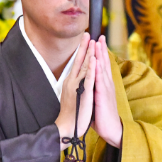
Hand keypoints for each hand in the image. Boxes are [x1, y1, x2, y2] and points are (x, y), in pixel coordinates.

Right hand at [55, 33, 94, 149]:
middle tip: (86, 34)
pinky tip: (94, 60)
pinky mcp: (84, 94)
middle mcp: (73, 83)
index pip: (77, 64)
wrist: (67, 128)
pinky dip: (91, 69)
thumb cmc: (71, 114)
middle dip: (83, 47)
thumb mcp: (73, 97)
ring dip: (88, 54)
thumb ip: (76, 87)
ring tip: (92, 41)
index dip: (81, 52)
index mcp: (72, 83)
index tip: (85, 41)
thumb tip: (77, 80)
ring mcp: (78, 88)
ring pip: (84, 68)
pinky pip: (88, 79)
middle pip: (79, 62)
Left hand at [93, 36, 121, 148]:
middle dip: (101, 49)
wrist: (111, 130)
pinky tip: (96, 61)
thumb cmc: (103, 115)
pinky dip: (98, 70)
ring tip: (97, 43)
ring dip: (100, 55)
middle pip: (104, 63)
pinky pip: (100, 80)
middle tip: (99, 35)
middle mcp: (106, 84)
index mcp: (104, 85)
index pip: (102, 65)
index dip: (100, 53)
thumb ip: (95, 89)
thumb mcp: (97, 98)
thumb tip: (90, 83)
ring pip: (102, 68)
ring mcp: (105, 89)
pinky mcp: (103, 96)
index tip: (97, 41)